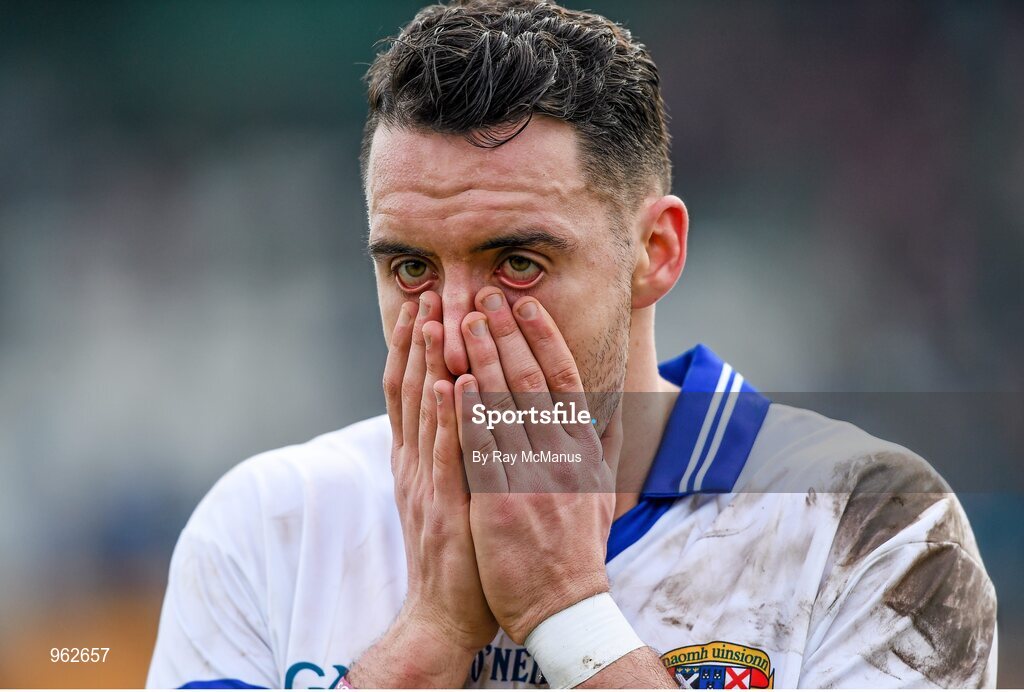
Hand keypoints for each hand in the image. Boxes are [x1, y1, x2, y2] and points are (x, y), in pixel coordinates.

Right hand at [349, 291, 496, 686]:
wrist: (446, 612)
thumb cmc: (459, 551)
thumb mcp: (449, 494)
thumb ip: (453, 453)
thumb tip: (463, 412)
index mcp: (417, 459)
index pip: (411, 391)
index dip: (413, 348)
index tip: (422, 306)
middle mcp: (416, 464)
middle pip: (412, 391)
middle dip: (418, 341)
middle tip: (425, 293)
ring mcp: (427, 483)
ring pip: (425, 412)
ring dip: (428, 362)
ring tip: (433, 318)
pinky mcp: (445, 507)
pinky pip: (447, 454)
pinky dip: (445, 417)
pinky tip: (448, 384)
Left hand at [455, 288, 622, 643]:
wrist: (564, 607)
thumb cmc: (579, 550)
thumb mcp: (602, 492)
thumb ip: (604, 445)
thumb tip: (613, 403)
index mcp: (584, 450)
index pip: (565, 380)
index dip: (543, 338)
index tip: (526, 305)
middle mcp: (561, 457)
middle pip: (531, 382)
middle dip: (507, 334)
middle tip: (486, 297)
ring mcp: (532, 478)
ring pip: (503, 406)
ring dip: (481, 359)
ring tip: (462, 322)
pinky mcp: (501, 503)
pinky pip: (481, 448)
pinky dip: (466, 412)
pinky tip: (450, 381)